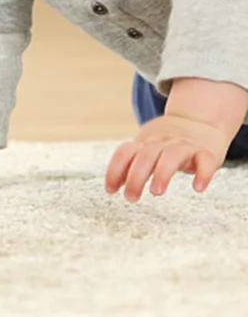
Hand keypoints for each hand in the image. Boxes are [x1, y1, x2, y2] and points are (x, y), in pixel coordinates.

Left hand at [105, 113, 232, 200]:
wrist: (200, 119)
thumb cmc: (168, 141)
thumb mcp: (148, 148)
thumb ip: (132, 164)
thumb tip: (112, 185)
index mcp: (146, 142)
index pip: (125, 152)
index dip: (114, 170)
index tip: (110, 190)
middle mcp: (163, 142)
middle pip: (146, 155)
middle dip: (135, 177)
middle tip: (130, 197)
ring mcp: (185, 145)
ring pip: (172, 156)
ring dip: (162, 174)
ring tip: (156, 192)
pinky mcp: (207, 152)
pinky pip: (205, 161)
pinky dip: (203, 174)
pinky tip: (198, 188)